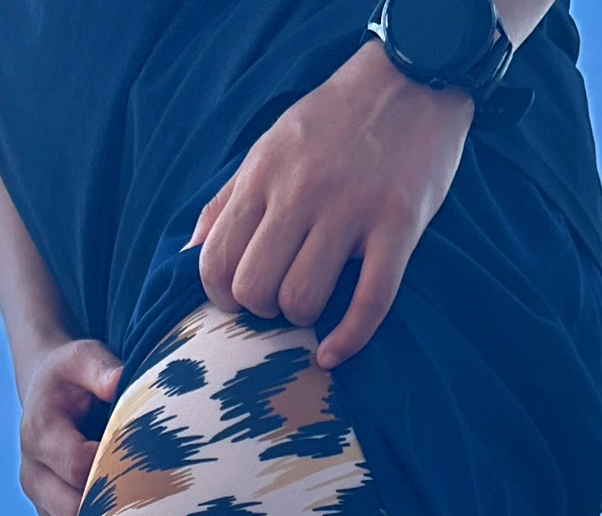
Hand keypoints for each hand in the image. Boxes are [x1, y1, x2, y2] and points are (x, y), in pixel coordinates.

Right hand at [18, 337, 123, 515]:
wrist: (44, 396)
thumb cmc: (71, 376)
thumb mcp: (82, 356)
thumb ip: (99, 367)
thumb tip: (119, 382)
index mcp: (40, 433)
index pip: (77, 466)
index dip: (113, 471)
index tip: (150, 469)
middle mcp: (34, 473)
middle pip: (73, 510)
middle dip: (114, 515)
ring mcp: (41, 502)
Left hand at [192, 40, 472, 369]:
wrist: (411, 76)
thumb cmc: (334, 121)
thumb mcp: (269, 146)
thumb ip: (228, 200)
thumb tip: (189, 253)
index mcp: (264, 175)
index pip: (216, 261)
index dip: (221, 296)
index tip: (240, 297)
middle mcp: (301, 191)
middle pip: (255, 288)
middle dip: (261, 310)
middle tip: (279, 299)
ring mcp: (352, 209)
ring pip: (303, 299)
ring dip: (303, 317)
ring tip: (313, 302)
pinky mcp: (398, 223)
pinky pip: (370, 301)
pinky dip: (348, 339)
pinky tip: (333, 353)